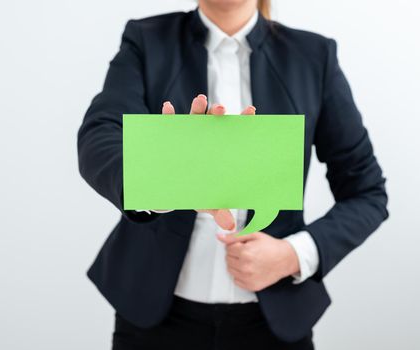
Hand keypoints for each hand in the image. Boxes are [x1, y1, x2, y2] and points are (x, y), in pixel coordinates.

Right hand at [160, 94, 255, 230]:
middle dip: (218, 112)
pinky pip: (168, 124)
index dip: (243, 122)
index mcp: (220, 148)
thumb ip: (220, 210)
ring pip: (193, 117)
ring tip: (200, 100)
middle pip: (214, 120)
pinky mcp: (169, 136)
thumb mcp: (208, 200)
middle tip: (221, 109)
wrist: (173, 188)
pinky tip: (168, 108)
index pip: (234, 132)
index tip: (251, 111)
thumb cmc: (197, 189)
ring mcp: (187, 134)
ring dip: (197, 108)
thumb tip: (231, 227)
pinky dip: (168, 116)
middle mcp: (206, 136)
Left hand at [217, 231, 300, 291]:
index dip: (236, 245)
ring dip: (237, 265)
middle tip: (248, 253)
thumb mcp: (254, 235)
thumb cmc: (271, 247)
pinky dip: (240, 275)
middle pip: (228, 259)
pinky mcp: (251, 286)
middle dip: (235, 255)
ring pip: (230, 270)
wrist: (285, 259)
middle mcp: (245, 267)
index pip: (228, 248)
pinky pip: (236, 280)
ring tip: (250, 261)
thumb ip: (235, 236)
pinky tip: (250, 269)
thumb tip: (220, 237)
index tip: (244, 246)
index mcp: (245, 252)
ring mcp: (248, 278)